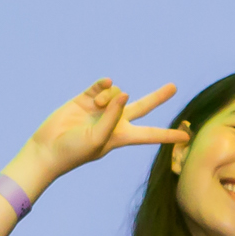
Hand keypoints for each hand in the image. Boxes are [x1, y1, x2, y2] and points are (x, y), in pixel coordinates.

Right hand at [12, 79, 180, 188]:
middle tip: (173, 87)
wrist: (48, 148)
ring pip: (118, 92)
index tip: (186, 136)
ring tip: (95, 106)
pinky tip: (104, 84)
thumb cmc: (75, 151)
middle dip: (158, 97)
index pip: (151, 134)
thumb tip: (124, 93)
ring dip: (109, 97)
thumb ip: (113, 117)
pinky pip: (103, 85)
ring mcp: (101, 108)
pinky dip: (105, 84)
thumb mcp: (98, 139)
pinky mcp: (86, 98)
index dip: (168, 135)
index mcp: (122, 136)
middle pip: (143, 107)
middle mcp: (115, 120)